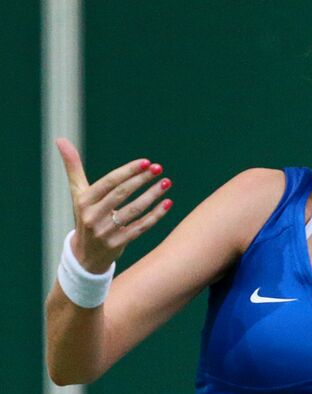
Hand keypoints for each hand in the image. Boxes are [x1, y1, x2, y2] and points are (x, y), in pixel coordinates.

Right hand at [55, 138, 173, 271]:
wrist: (85, 254)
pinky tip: (168, 203)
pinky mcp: (119, 243)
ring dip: (152, 195)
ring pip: (134, 210)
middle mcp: (92, 216)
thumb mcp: (77, 193)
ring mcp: (106, 231)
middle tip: (158, 168)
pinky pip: (141, 227)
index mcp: (83, 201)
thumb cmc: (85, 215)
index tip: (146, 162)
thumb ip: (73, 167)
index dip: (128, 171)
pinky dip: (156, 215)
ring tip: (166, 183)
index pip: (108, 183)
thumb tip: (61, 139)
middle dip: (141, 180)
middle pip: (122, 194)